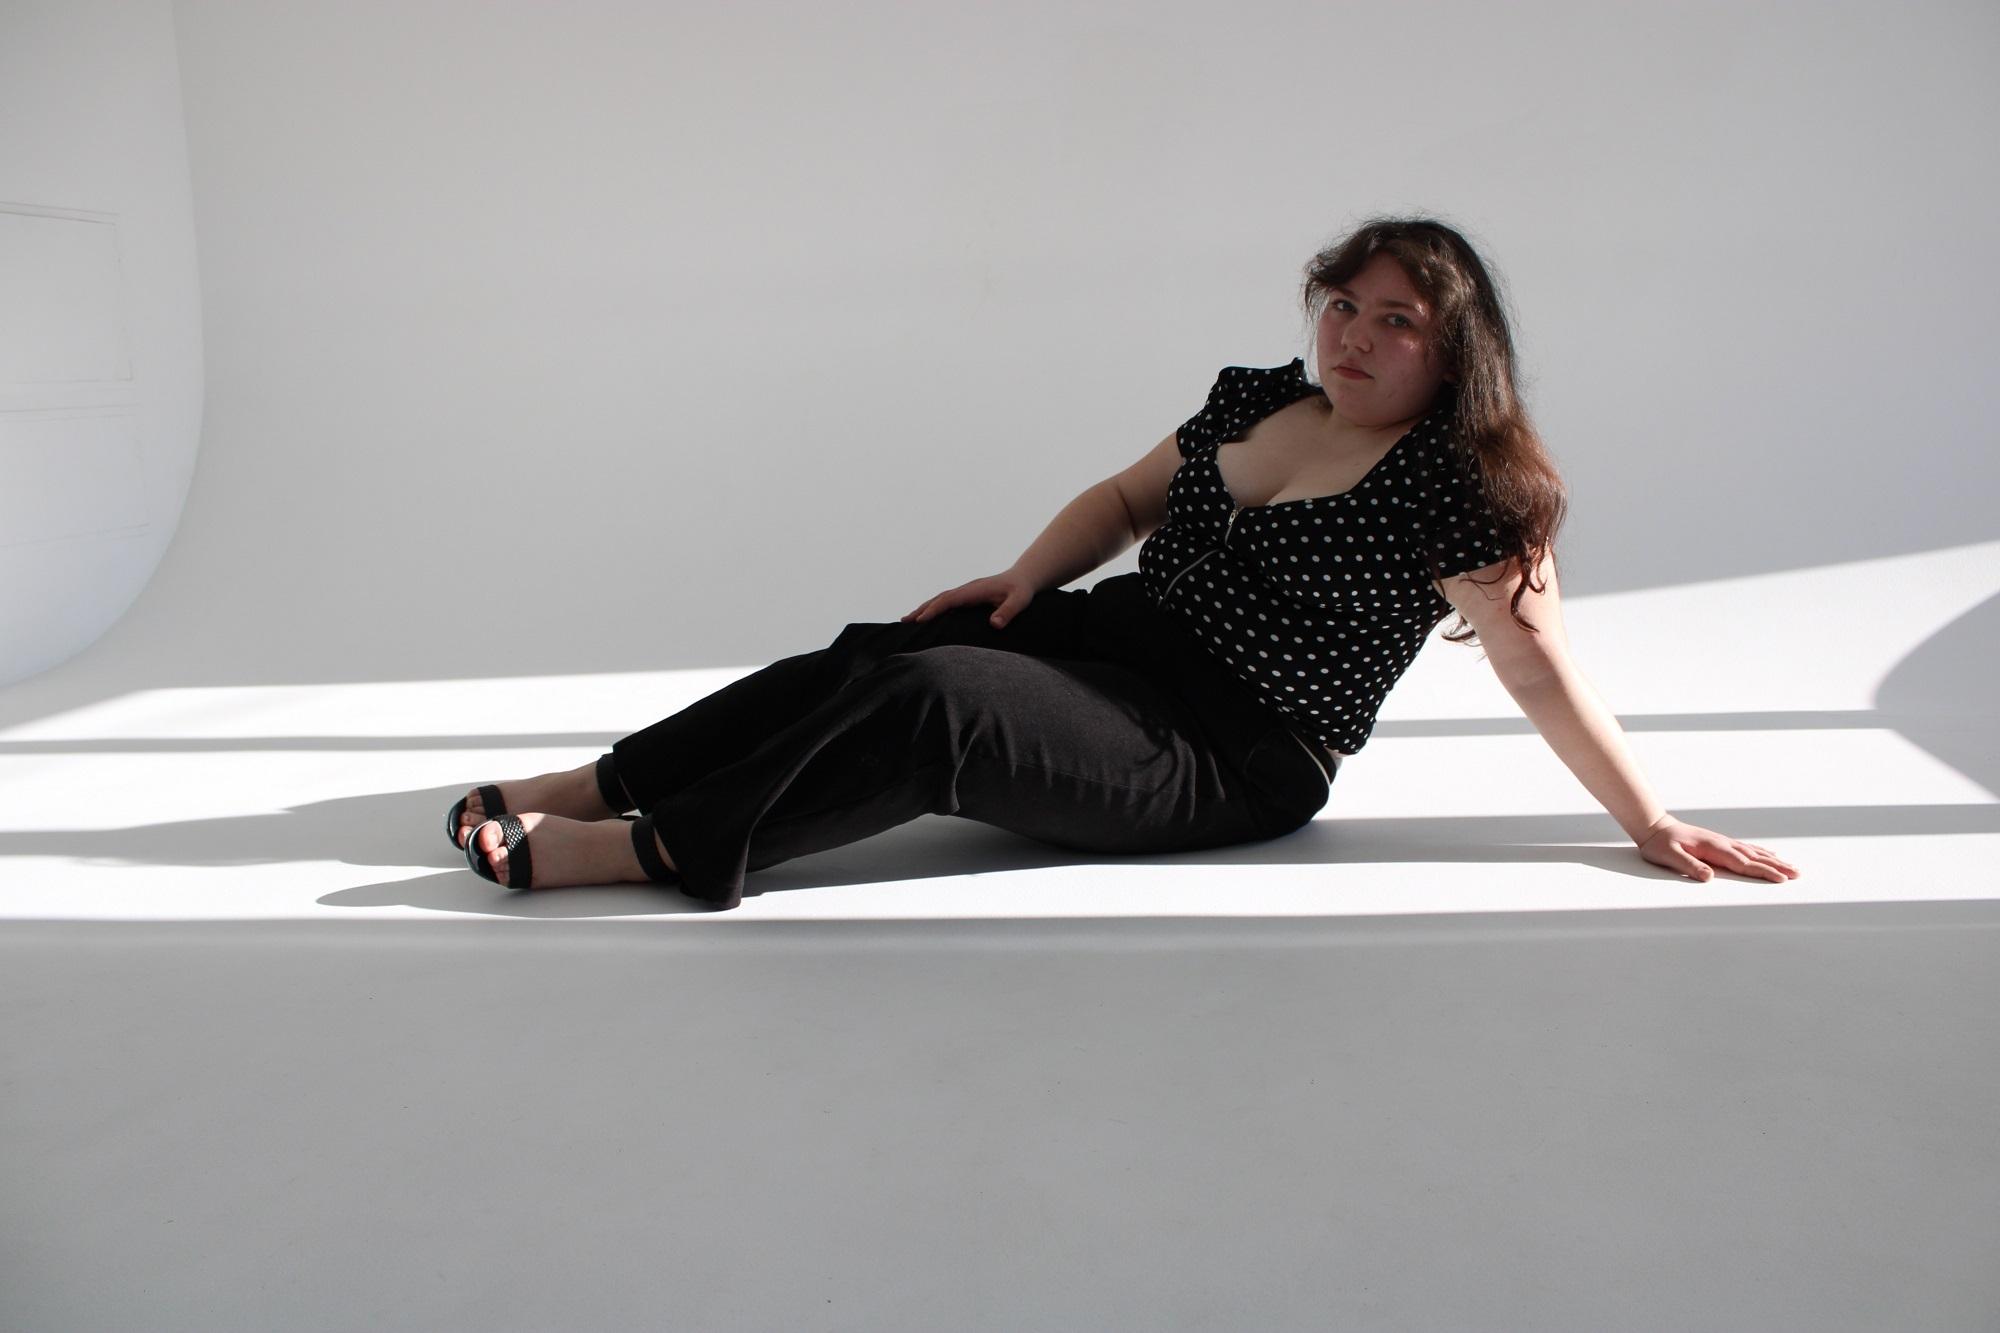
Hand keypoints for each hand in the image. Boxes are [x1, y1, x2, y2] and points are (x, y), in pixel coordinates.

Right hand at [902, 569, 1038, 628]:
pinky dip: (932, 608)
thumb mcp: (1020, 601)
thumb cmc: (1021, 590)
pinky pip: (946, 602)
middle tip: (904, 621)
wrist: (1022, 578)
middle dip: (922, 609)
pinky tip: (925, 617)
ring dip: (924, 608)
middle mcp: (967, 589)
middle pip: (940, 598)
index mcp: (976, 590)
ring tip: (907, 619)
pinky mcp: (966, 596)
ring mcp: (966, 592)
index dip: (936, 609)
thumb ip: (1008, 612)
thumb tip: (994, 624)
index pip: (951, 599)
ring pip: (940, 599)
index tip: (922, 619)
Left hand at [1636, 818, 1799, 882]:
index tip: (1781, 879)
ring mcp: (1723, 842)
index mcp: (1714, 848)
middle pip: (1755, 858)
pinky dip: (1762, 852)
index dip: (1763, 872)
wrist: (1655, 827)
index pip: (1743, 864)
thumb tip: (1708, 877)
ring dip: (1773, 860)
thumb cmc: (1660, 844)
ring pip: (1754, 852)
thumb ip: (1689, 866)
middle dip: (1776, 867)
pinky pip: (1746, 848)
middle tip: (1797, 874)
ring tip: (1791, 867)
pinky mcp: (1720, 843)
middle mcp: (1723, 844)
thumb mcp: (1669, 856)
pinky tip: (1770, 854)